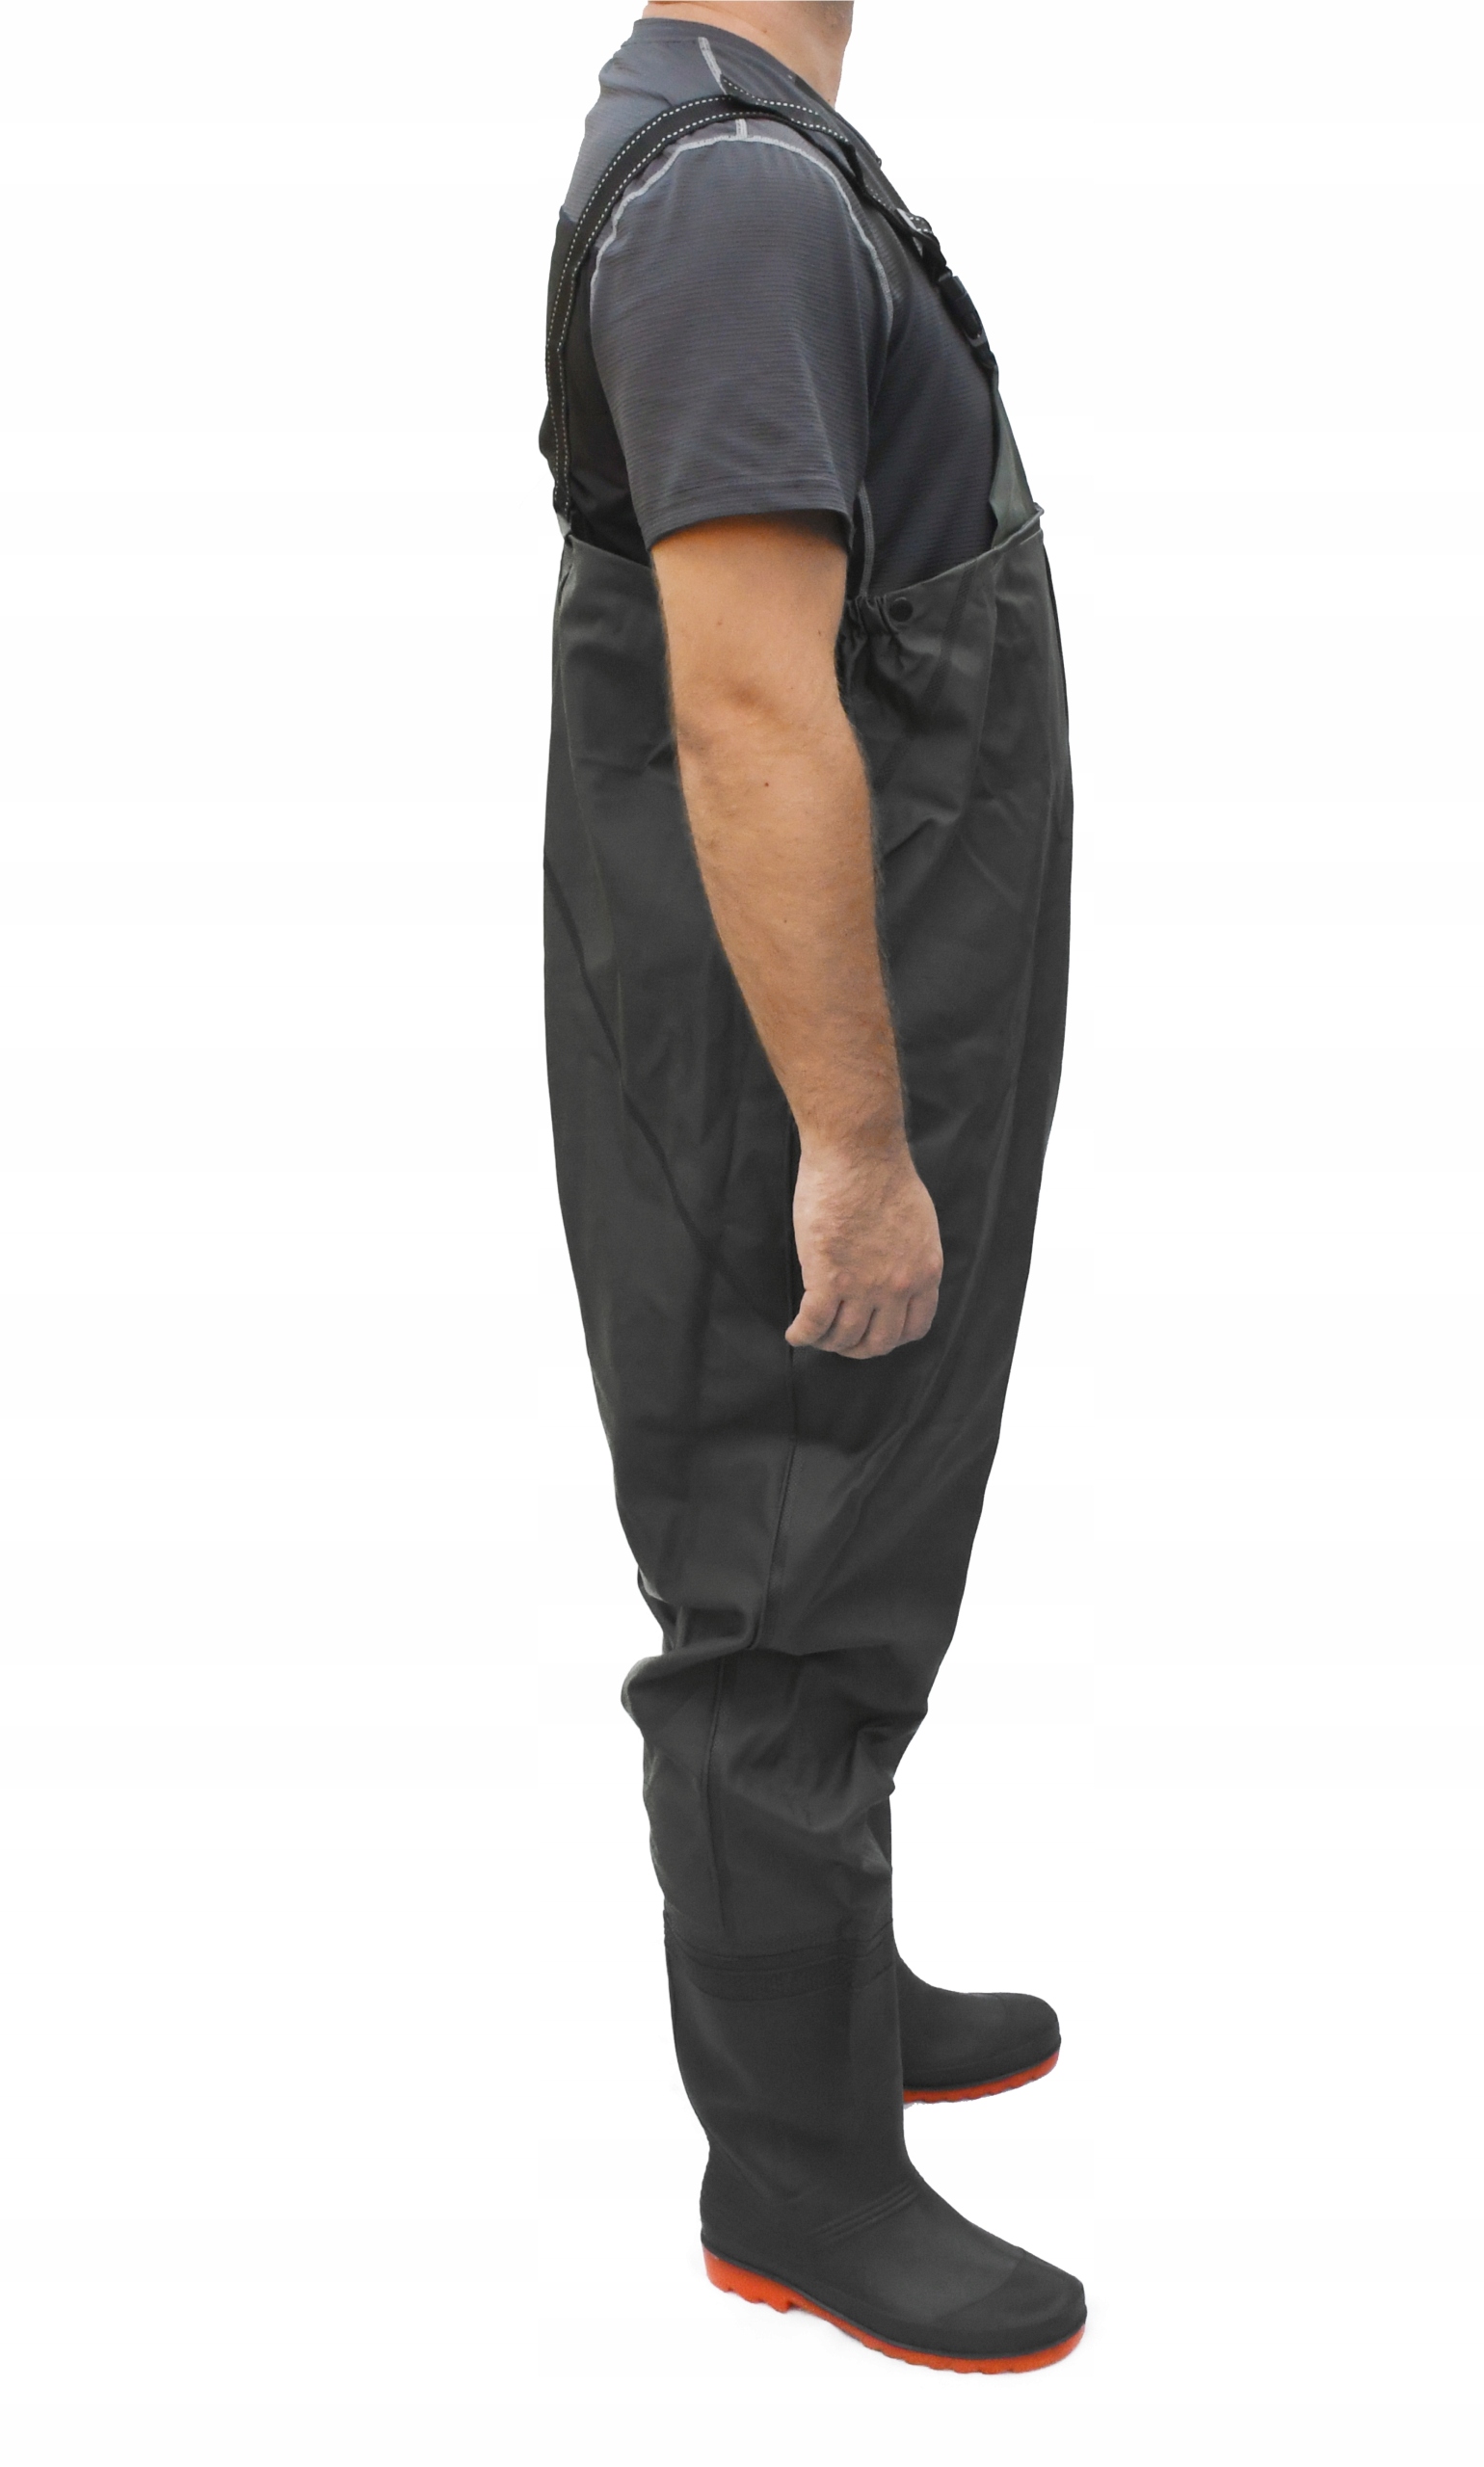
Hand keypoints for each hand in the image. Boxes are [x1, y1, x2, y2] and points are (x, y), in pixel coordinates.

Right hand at [785, 1140, 942, 1357]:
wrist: (857, 1153)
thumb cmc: (882, 1174)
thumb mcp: (917, 1223)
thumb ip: (908, 1255)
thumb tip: (891, 1271)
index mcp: (925, 1271)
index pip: (915, 1327)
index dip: (891, 1337)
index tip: (874, 1332)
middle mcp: (898, 1286)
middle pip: (879, 1341)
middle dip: (857, 1348)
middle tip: (840, 1341)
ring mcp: (864, 1286)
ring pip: (844, 1337)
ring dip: (827, 1342)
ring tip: (814, 1333)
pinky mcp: (828, 1279)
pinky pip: (814, 1324)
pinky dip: (802, 1335)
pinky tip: (794, 1333)